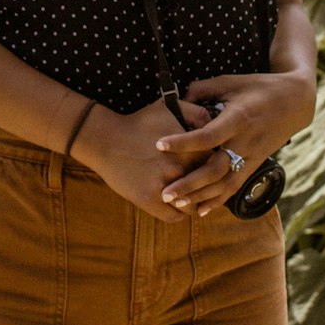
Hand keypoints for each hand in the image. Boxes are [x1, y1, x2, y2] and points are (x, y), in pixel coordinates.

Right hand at [72, 96, 211, 221]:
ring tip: (191, 197)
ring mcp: (165, 188)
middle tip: (206, 185)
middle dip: (208, 187)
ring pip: (193, 205)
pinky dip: (178, 212)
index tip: (211, 167)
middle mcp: (180, 171)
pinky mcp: (150, 202)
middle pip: (208, 188)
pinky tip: (176, 204)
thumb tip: (214, 123)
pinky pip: (175, 217)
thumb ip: (196, 112)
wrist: (107, 139)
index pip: (217, 166)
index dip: (216, 167)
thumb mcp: (169, 108)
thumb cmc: (139, 122)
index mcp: (190, 150)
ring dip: (194, 202)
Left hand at [153, 70, 316, 216]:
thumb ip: (203, 89)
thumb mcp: (230, 81)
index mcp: (238, 119)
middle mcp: (245, 142)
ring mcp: (252, 157)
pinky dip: (218, 200)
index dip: (183, 142)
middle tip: (165, 192)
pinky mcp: (255, 165)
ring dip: (200, 196)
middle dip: (189, 183)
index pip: (207, 136)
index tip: (159, 145)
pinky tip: (201, 210)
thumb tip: (179, 100)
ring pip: (225, 184)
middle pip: (215, 170)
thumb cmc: (259, 87)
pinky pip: (235, 187)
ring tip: (176, 203)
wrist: (294, 102)